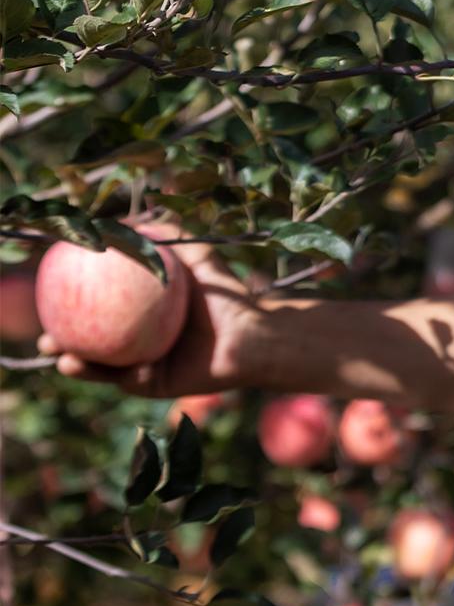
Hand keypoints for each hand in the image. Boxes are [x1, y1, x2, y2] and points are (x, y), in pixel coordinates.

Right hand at [37, 220, 263, 398]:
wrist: (254, 330)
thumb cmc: (225, 291)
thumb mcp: (194, 255)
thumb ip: (163, 236)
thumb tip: (122, 220)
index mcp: (138, 314)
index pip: (95, 311)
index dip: (67, 309)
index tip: (47, 300)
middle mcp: (136, 340)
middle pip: (87, 343)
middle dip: (60, 343)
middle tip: (46, 337)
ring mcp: (142, 365)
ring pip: (100, 368)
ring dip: (76, 365)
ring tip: (61, 356)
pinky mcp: (154, 385)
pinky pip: (128, 380)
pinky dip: (114, 374)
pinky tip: (100, 366)